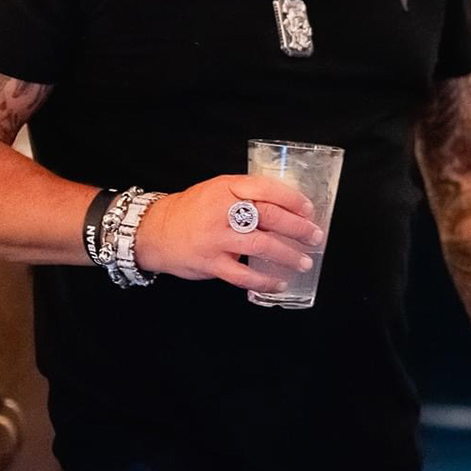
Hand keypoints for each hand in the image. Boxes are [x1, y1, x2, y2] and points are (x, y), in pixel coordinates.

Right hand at [132, 174, 323, 291]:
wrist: (155, 231)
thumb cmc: (193, 210)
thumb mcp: (218, 190)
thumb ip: (247, 195)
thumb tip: (287, 207)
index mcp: (226, 188)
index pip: (266, 189)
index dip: (292, 200)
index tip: (309, 210)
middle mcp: (222, 210)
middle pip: (269, 216)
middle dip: (298, 228)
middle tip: (315, 236)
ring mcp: (216, 238)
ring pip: (261, 245)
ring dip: (287, 255)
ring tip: (304, 261)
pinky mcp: (210, 263)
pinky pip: (243, 275)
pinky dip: (264, 280)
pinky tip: (279, 283)